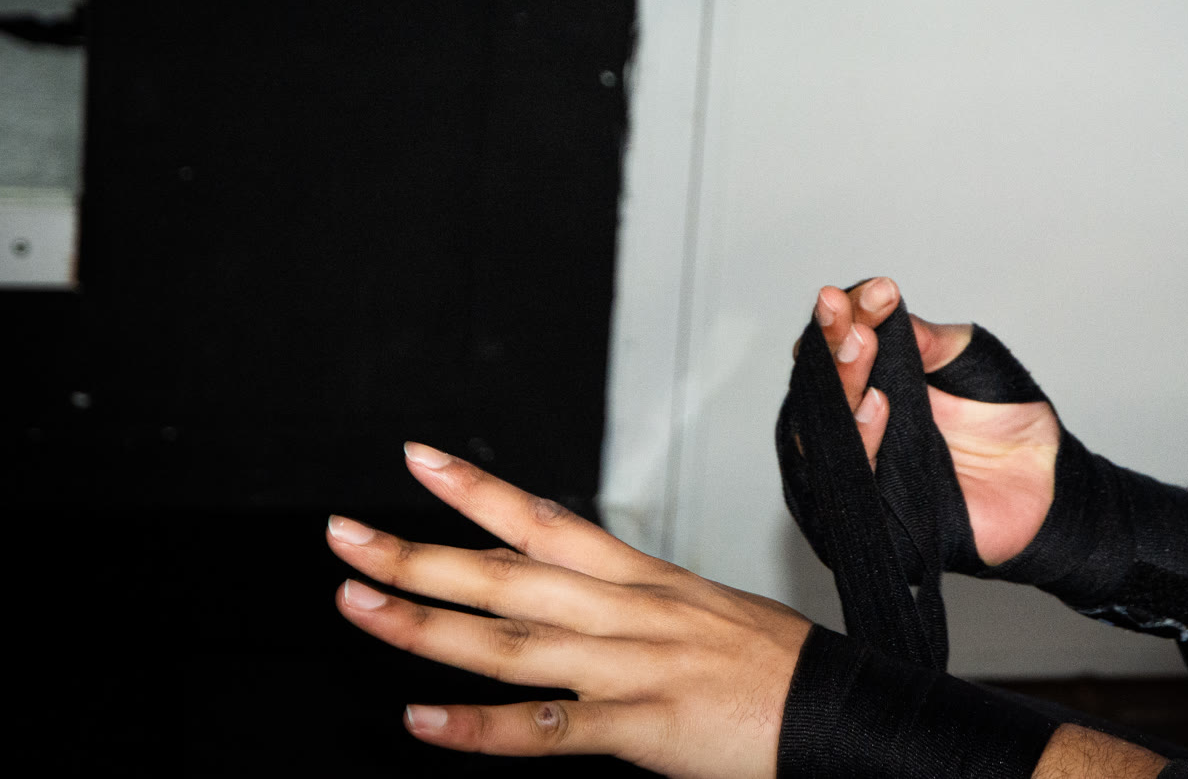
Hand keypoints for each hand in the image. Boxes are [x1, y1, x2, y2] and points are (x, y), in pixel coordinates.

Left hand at [328, 442, 811, 776]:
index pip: (545, 520)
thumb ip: (628, 607)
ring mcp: (635, 669)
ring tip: (357, 606)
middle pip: (509, 574)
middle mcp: (630, 613)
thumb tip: (565, 600)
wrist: (843, 711)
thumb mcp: (700, 613)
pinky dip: (483, 729)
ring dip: (427, 625)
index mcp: (643, 580)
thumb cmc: (774, 668)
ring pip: (514, 641)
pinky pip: (552, 728)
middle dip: (420, 553)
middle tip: (344, 535)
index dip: (477, 489)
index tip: (417, 459)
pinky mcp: (647, 728)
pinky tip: (423, 724)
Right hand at [808, 277, 1059, 564]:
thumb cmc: (1005, 416)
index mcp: (875, 379)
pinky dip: (862, 437)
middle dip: (835, 344)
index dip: (849, 316)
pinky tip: (876, 402)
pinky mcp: (879, 511)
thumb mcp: (968, 359)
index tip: (876, 293)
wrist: (1047, 479)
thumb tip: (883, 307)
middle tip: (851, 318)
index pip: (841, 344)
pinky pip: (856, 478)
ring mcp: (866, 466)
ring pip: (828, 428)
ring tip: (859, 344)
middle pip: (823, 384)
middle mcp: (860, 422)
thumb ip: (927, 339)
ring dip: (841, 382)